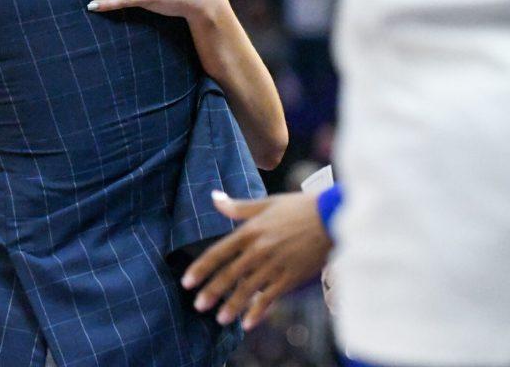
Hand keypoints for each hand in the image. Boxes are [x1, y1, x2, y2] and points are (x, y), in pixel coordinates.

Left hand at [181, 191, 331, 329]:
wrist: (332, 217)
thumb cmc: (299, 208)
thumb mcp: (266, 203)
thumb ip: (237, 207)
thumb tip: (214, 198)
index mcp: (250, 231)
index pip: (218, 253)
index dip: (201, 268)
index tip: (187, 282)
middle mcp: (259, 250)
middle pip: (229, 275)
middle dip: (212, 292)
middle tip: (198, 306)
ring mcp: (275, 265)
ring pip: (248, 290)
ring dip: (232, 306)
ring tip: (219, 319)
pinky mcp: (291, 277)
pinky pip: (270, 297)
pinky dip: (258, 311)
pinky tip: (248, 323)